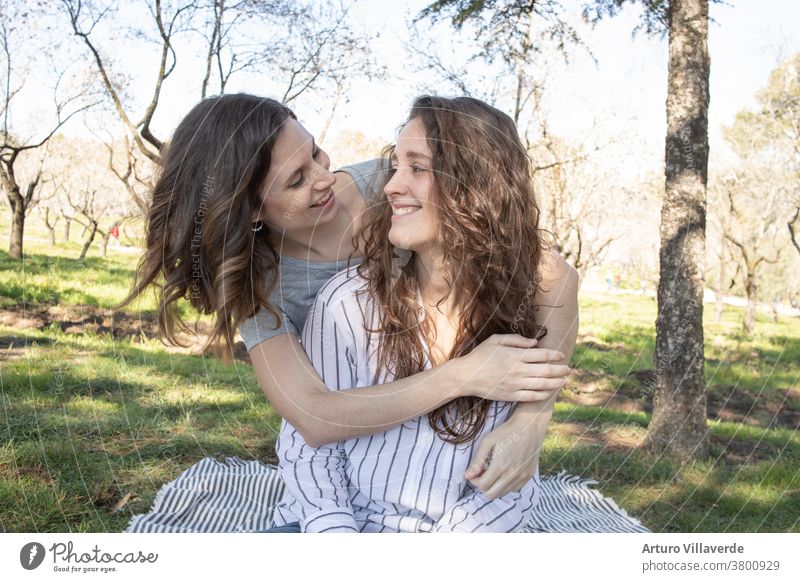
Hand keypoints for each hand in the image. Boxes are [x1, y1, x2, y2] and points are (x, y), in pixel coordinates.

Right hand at [454, 334, 569, 401]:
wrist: (466, 376)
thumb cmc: (480, 356)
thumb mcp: (496, 340)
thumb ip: (517, 340)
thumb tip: (535, 343)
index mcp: (515, 355)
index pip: (542, 355)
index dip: (555, 355)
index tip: (561, 355)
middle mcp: (518, 370)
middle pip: (546, 370)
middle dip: (560, 370)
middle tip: (569, 369)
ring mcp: (515, 384)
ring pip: (543, 384)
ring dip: (556, 383)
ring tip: (564, 381)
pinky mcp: (511, 395)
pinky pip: (532, 396)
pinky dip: (543, 394)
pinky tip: (549, 391)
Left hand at [464, 405, 551, 498]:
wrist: (529, 427)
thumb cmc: (507, 431)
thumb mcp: (488, 441)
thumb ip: (477, 460)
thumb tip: (467, 475)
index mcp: (500, 466)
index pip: (482, 486)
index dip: (474, 481)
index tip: (473, 473)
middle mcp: (512, 475)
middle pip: (491, 494)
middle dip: (483, 486)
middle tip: (482, 474)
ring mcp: (521, 477)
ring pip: (502, 494)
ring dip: (494, 486)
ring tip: (493, 472)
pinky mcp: (528, 476)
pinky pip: (513, 489)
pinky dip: (505, 485)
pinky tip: (504, 472)